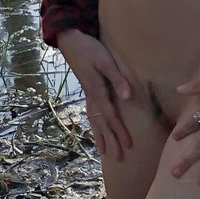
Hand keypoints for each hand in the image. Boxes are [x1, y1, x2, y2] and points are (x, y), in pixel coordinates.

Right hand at [56, 29, 140, 161]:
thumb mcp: (105, 61)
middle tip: (118, 158)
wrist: (70, 40)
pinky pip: (90, 114)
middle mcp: (91, 97)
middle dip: (111, 140)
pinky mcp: (86, 91)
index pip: (111, 116)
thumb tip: (127, 98)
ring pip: (94, 120)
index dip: (120, 131)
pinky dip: (94, 125)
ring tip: (104, 152)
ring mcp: (87, 95)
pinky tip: (96, 131)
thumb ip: (117, 79)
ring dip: (101, 136)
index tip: (128, 145)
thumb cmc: (90, 48)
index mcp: (97, 91)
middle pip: (102, 123)